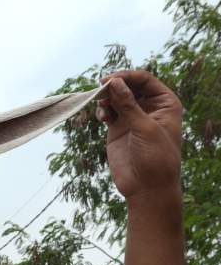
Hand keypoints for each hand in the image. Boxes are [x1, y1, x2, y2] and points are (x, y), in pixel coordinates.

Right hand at [95, 70, 183, 205]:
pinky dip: (102, 111)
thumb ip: (128, 105)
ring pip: (116, 98)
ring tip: (101, 107)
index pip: (145, 80)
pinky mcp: (118, 128)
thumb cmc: (155, 158)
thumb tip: (114, 82)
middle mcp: (150, 107)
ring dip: (106, 98)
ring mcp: (133, 117)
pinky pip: (108, 112)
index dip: (127, 77)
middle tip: (99, 90)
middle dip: (114, 86)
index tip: (109, 80)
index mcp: (165, 103)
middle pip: (129, 86)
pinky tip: (101, 117)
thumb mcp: (144, 128)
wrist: (147, 187)